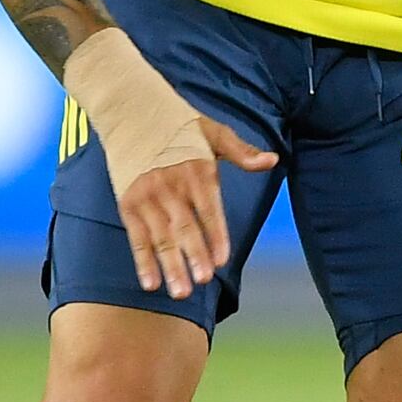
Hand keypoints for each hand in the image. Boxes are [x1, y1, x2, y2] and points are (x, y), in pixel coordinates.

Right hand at [116, 116, 276, 299]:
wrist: (130, 109)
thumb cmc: (178, 123)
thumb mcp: (214, 132)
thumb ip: (242, 152)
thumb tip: (273, 160)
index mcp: (197, 170)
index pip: (210, 210)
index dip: (216, 236)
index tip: (222, 259)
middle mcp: (171, 186)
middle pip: (185, 228)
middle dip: (194, 256)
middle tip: (203, 282)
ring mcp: (147, 196)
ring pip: (161, 238)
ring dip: (170, 266)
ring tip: (179, 292)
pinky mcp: (128, 202)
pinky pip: (136, 237)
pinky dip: (142, 261)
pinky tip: (149, 283)